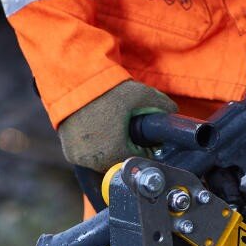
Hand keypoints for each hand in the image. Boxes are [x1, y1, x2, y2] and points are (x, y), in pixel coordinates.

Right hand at [57, 80, 177, 172]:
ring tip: (112, 130)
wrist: (74, 82)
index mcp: (116, 152)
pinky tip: (98, 132)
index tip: (145, 138)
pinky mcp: (70, 155)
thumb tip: (174, 113)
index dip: (146, 148)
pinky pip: (89, 158)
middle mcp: (97, 162)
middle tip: (127, 131)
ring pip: (105, 163)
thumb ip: (162, 106)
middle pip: (122, 163)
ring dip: (111, 151)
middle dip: (128, 150)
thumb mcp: (140, 94)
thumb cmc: (107, 89)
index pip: (141, 161)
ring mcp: (81, 160)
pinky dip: (95, 149)